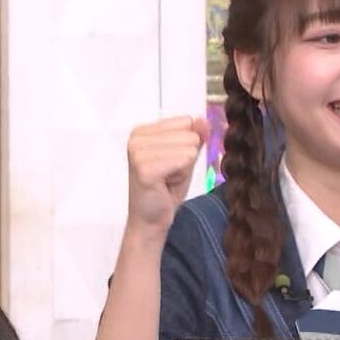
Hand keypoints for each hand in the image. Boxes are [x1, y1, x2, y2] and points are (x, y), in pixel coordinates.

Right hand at [126, 117, 208, 234]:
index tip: (169, 164)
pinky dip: (181, 176)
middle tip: (168, 175)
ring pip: (189, 148)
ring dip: (184, 168)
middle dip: (186, 158)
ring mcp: (138, 152)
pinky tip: (164, 185)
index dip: (185, 146)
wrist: (150, 220)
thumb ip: (194, 137)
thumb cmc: (164, 191)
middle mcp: (136, 138)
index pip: (186, 121)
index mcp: (142, 131)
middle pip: (189, 134)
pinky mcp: (145, 168)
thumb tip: (203, 119)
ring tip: (166, 180)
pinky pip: (184, 160)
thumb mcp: (184, 158)